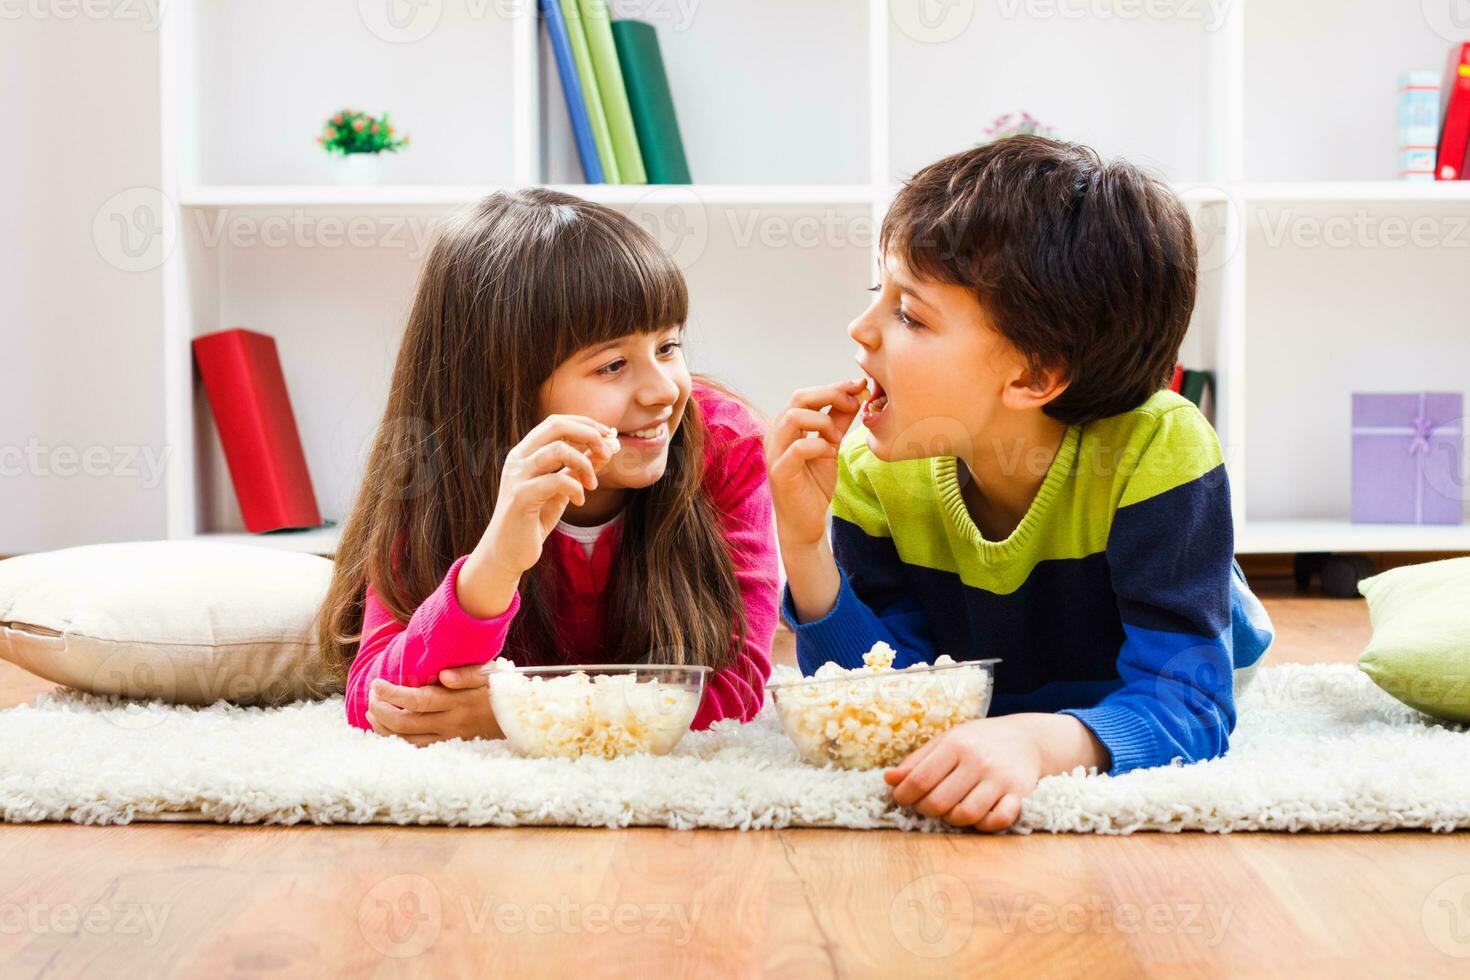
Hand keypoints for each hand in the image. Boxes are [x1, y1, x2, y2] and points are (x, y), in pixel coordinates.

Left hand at [366, 666, 503, 746]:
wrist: (520, 717)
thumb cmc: (501, 689)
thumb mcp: (489, 675)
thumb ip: (467, 674)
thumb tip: (445, 676)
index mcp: (457, 702)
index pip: (416, 700)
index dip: (391, 693)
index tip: (376, 683)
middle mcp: (451, 723)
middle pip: (404, 722)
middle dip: (380, 709)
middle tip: (370, 696)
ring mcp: (449, 738)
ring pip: (406, 740)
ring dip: (383, 728)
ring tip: (371, 713)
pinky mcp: (450, 747)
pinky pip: (417, 750)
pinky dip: (397, 742)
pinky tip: (387, 731)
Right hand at [460, 415, 616, 616]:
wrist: (507, 551)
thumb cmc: (533, 518)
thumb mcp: (561, 489)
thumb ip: (578, 468)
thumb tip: (605, 450)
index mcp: (526, 452)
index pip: (556, 422)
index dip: (585, 424)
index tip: (608, 434)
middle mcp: (518, 458)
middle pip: (556, 426)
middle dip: (588, 434)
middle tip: (607, 451)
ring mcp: (517, 475)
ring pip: (558, 449)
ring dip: (585, 464)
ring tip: (592, 484)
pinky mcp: (521, 496)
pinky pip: (556, 480)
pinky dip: (576, 488)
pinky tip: (580, 501)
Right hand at [765, 379, 865, 549]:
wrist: (804, 524)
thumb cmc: (814, 486)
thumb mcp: (830, 447)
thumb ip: (837, 421)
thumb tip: (855, 393)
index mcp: (785, 427)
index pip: (805, 395)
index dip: (833, 388)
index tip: (859, 387)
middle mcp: (775, 435)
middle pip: (798, 398)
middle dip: (830, 395)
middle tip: (854, 404)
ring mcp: (774, 453)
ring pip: (794, 417)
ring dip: (823, 422)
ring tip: (838, 438)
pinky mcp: (779, 472)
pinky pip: (798, 448)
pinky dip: (819, 446)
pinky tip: (830, 454)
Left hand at [884, 715, 1044, 831]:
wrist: (1028, 738)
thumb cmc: (979, 741)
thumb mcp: (947, 741)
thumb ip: (917, 761)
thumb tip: (889, 779)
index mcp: (956, 745)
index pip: (920, 779)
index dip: (904, 795)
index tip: (901, 798)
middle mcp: (978, 761)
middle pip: (939, 802)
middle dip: (925, 809)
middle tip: (926, 805)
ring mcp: (1000, 779)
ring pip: (965, 815)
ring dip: (951, 819)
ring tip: (950, 809)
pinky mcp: (1018, 795)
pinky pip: (997, 821)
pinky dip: (983, 825)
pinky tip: (977, 816)